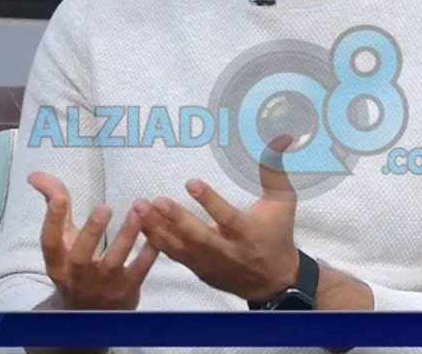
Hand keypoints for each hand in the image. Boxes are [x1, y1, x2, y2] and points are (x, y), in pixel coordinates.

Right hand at [30, 172, 158, 310]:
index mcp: (58, 263)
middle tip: (104, 208)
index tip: (59, 198)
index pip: (50, 242)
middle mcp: (78, 277)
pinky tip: (157, 232)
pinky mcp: (127, 291)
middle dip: (91, 232)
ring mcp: (103, 286)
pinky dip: (149, 252)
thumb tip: (36, 174)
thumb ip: (54, 205)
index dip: (52, 220)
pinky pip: (140, 270)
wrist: (91, 315)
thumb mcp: (63, 240)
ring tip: (138, 210)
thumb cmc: (75, 267)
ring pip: (114, 263)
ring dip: (126, 236)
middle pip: (81, 257)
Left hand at [136, 135, 299, 301]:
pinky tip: (141, 225)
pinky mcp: (198, 269)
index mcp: (246, 232)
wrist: (272, 282)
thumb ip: (275, 171)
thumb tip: (281, 139)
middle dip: (176, 219)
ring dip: (158, 228)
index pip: (226, 216)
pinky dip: (157, 241)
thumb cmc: (277, 235)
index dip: (209, 200)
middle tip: (156, 200)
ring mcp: (210, 262)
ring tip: (139, 208)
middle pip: (198, 235)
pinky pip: (174, 256)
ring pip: (180, 247)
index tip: (191, 182)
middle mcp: (227, 250)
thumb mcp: (282, 203)